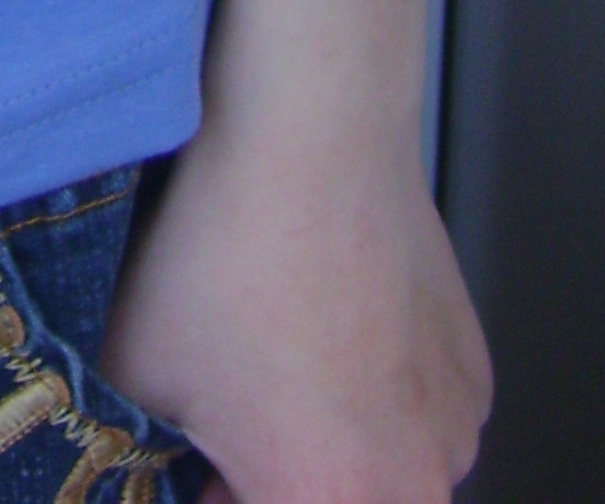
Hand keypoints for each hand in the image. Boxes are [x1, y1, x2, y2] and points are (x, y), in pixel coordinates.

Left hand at [99, 105, 491, 503]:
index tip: (192, 463)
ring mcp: (456, 425)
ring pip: (385, 471)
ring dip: (331, 443)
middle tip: (226, 422)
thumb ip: (132, 444)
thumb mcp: (130, 373)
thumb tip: (130, 453)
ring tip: (275, 359)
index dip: (212, 492)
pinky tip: (326, 326)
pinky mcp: (475, 368)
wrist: (309, 138)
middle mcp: (415, 483)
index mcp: (332, 501)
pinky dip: (377, 395)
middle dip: (276, 479)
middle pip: (332, 502)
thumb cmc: (228, 250)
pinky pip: (420, 416)